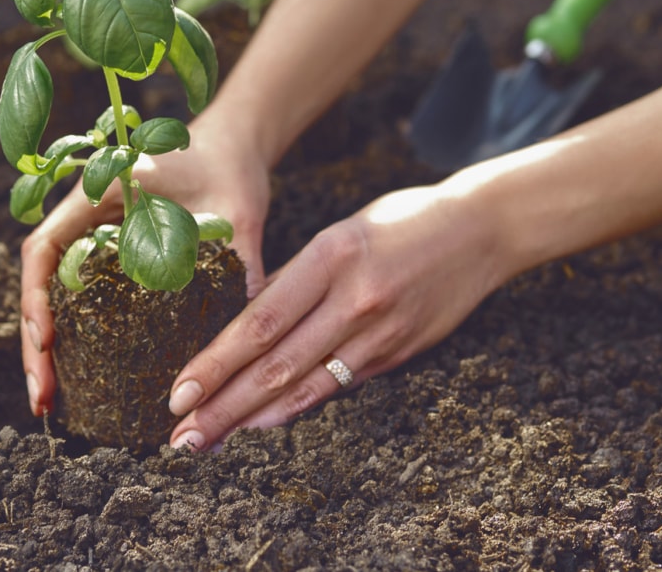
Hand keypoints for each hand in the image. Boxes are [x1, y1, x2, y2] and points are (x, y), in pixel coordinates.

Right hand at [19, 117, 271, 415]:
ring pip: (55, 300)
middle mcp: (84, 222)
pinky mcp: (112, 264)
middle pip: (40, 285)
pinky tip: (81, 379)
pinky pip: (83, 302)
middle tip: (42, 399)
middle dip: (35, 344)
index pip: (44, 249)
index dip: (37, 298)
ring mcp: (93, 245)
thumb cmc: (229, 170)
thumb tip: (253, 320)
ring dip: (48, 350)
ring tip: (50, 402)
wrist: (232, 152)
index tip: (47, 340)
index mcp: (98, 197)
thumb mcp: (235, 213)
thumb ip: (241, 259)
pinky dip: (77, 339)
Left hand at [166, 183, 503, 450]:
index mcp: (331, 256)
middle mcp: (354, 298)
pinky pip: (339, 385)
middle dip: (223, 406)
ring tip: (213, 440)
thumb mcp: (341, 231)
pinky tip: (266, 423)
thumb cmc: (403, 221)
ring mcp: (381, 331)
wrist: (481, 230)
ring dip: (254, 418)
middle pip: (276, 364)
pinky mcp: (399, 352)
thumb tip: (247, 322)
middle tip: (182, 436)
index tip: (179, 392)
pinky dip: (298, 407)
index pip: (260, 321)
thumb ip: (296, 277)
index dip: (215, 362)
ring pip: (306, 385)